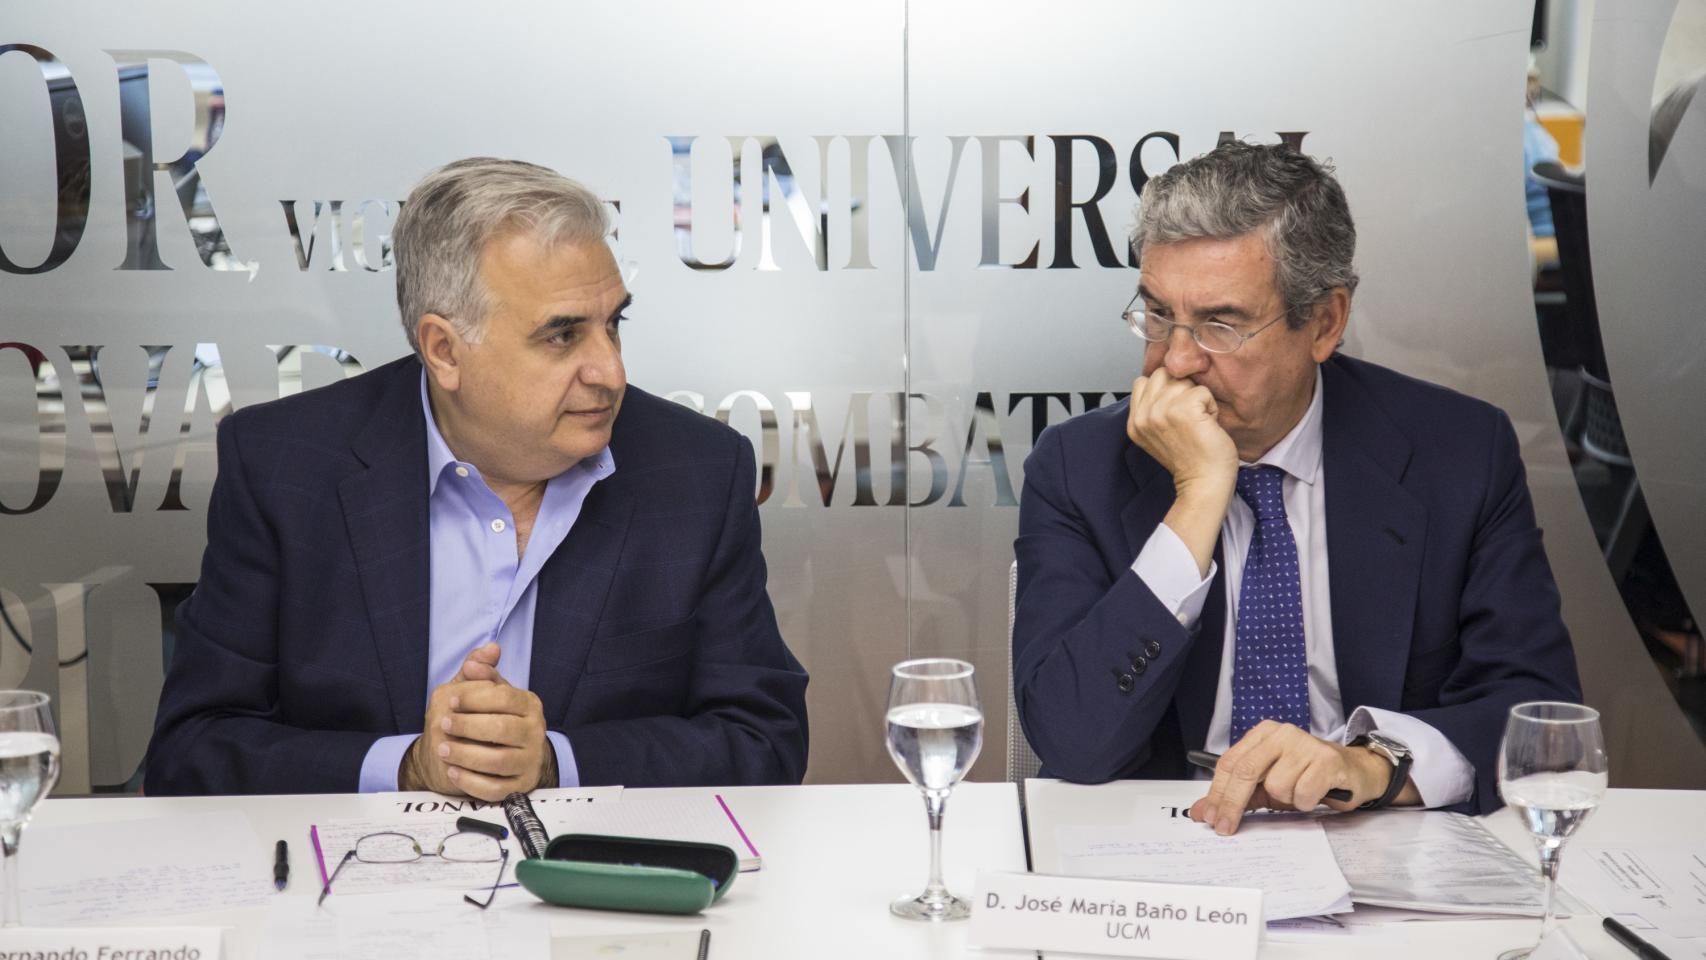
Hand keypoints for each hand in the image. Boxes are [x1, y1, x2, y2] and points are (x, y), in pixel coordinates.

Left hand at [400, 644, 557, 799]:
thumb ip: (481, 673)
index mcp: (529, 705)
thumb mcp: (487, 692)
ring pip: (498, 761)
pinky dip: (470, 781)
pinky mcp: (519, 786)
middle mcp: (535, 732)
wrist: (501, 757)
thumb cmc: (491, 719)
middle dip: (467, 726)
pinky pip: (495, 788)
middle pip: (502, 728)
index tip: (451, 701)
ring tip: (442, 750)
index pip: (505, 697)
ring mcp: (529, 761)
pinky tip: (453, 771)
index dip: (474, 698)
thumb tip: (480, 656)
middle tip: (442, 725)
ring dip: (465, 755)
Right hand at [1126, 368, 1237, 495]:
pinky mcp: (1184, 409)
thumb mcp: (1157, 434)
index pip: (1144, 380)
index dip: (1165, 390)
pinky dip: (1211, 406)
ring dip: (1197, 399)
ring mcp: (1161, 411)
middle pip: (1163, 374)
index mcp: (1135, 421)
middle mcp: (1143, 415)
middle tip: (1189, 418)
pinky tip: (1207, 425)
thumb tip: (1167, 379)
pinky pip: (1202, 390)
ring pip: (1184, 381)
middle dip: (1181, 389)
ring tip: (1198, 423)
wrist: (1203, 483)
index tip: (1176, 414)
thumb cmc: (1190, 460)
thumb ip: (1153, 409)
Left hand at [1187, 721, 1395, 834]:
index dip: (1217, 792)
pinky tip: (1315, 794)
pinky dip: (1306, 802)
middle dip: (1232, 803)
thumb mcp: (1268, 784)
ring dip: (1286, 800)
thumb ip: (1237, 796)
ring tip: (1299, 793)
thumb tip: (1201, 812)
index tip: (1209, 817)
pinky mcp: (1327, 760)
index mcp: (1262, 734)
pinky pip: (1302, 793)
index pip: (1230, 763)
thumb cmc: (1306, 777)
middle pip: (1246, 771)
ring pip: (1276, 786)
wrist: (1354, 772)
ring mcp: (1305, 744)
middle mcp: (1281, 733)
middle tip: (1225, 828)